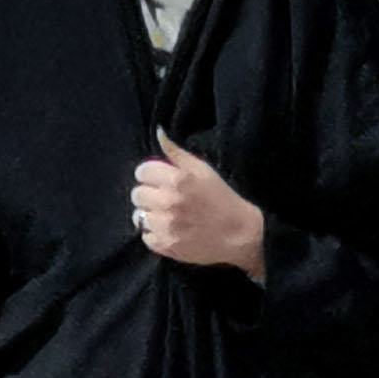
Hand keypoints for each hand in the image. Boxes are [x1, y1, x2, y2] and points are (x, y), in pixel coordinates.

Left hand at [133, 133, 268, 280]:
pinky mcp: (165, 245)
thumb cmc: (223, 199)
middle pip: (137, 194)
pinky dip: (156, 234)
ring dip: (151, 215)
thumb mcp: (204, 170)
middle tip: (166, 200)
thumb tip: (158, 132)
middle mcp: (168, 202)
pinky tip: (171, 231)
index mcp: (177, 180)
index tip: (162, 181)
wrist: (241, 235)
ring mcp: (165, 225)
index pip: (142, 171)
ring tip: (169, 217)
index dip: (152, 175)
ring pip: (138, 216)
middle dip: (150, 195)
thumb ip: (177, 153)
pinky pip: (146, 236)